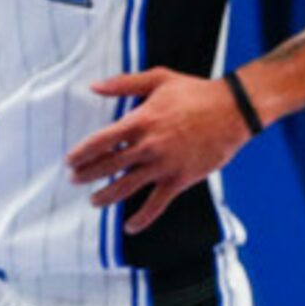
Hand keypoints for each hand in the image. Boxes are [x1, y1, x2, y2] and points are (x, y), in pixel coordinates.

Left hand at [67, 69, 251, 231]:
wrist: (233, 111)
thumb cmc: (195, 92)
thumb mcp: (158, 79)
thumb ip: (124, 84)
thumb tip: (94, 86)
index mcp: (140, 121)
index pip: (101, 141)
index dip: (82, 153)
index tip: (70, 160)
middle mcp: (148, 146)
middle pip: (108, 166)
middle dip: (87, 175)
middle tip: (74, 180)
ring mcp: (164, 165)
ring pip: (126, 187)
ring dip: (106, 196)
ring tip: (93, 201)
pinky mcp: (180, 179)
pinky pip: (157, 204)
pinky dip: (142, 218)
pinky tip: (130, 227)